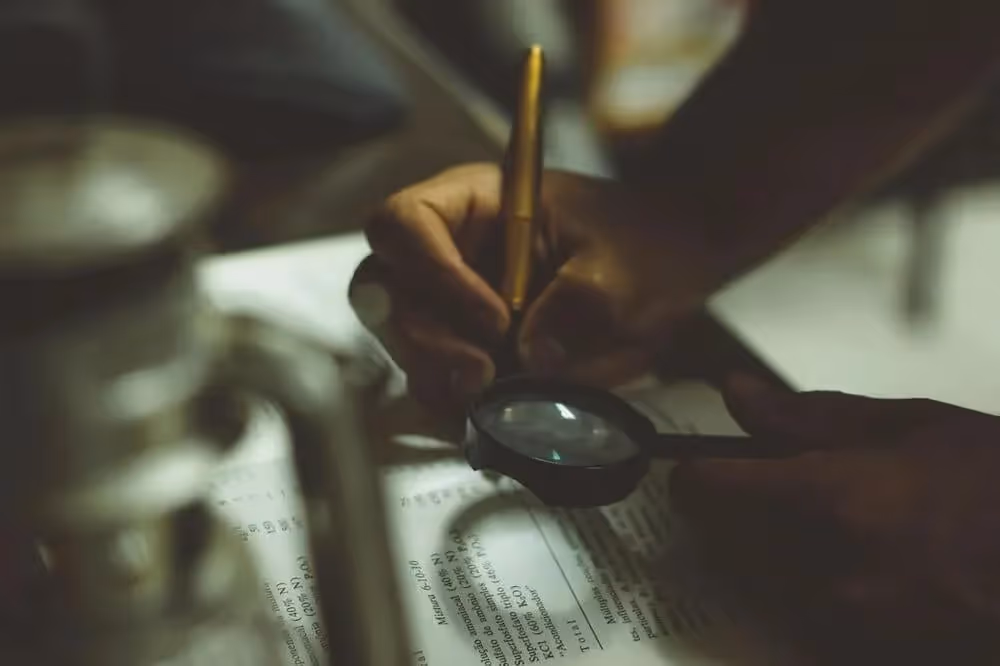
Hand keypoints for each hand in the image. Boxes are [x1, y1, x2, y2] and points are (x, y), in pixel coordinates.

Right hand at [349, 163, 724, 409]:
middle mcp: (448, 250)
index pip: (406, 223)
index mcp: (475, 202)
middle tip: (479, 376)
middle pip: (385, 290)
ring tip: (487, 398)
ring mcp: (452, 304)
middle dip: (422, 340)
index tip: (495, 321)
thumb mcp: (624, 264)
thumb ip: (583, 301)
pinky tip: (493, 413)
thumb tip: (533, 355)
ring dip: (434, 376)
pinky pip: (437, 380)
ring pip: (403, 342)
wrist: (666, 275)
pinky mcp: (468, 350)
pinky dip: (455, 403)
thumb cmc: (642, 243)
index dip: (431, 272)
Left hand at [670, 376, 999, 664]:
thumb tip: (736, 395)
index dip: (694, 475)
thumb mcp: (911, 426)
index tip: (697, 468)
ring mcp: (847, 623)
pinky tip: (860, 563)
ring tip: (839, 524)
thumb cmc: (995, 481)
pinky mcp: (865, 654)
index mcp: (833, 498)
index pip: (711, 491)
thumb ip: (808, 416)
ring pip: (760, 579)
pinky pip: (802, 616)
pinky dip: (808, 586)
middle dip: (740, 510)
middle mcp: (827, 569)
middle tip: (784, 488)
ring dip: (771, 548)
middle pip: (728, 538)